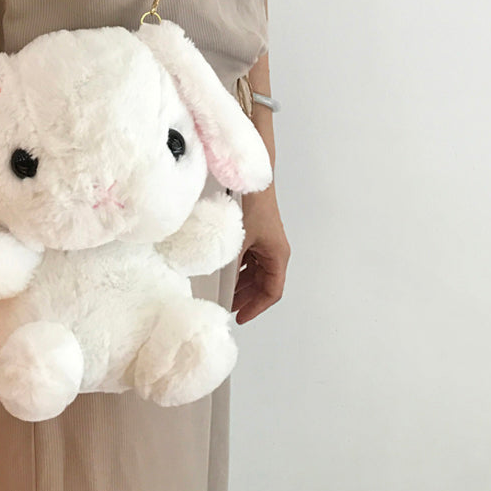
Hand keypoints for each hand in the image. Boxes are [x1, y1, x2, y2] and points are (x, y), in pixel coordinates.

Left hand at [230, 186, 290, 322]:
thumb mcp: (238, 239)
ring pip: (254, 272)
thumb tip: (214, 284)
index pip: (272, 291)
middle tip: (227, 308)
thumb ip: (229, 263)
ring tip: (221, 293)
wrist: (251, 174)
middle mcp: (273, 250)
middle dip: (246, 298)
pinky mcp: (254, 232)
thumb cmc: (251, 203)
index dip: (257, 307)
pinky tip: (220, 271)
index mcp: (277, 255)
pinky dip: (236, 268)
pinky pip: (247, 258)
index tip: (240, 317)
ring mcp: (264, 241)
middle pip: (262, 284)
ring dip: (240, 284)